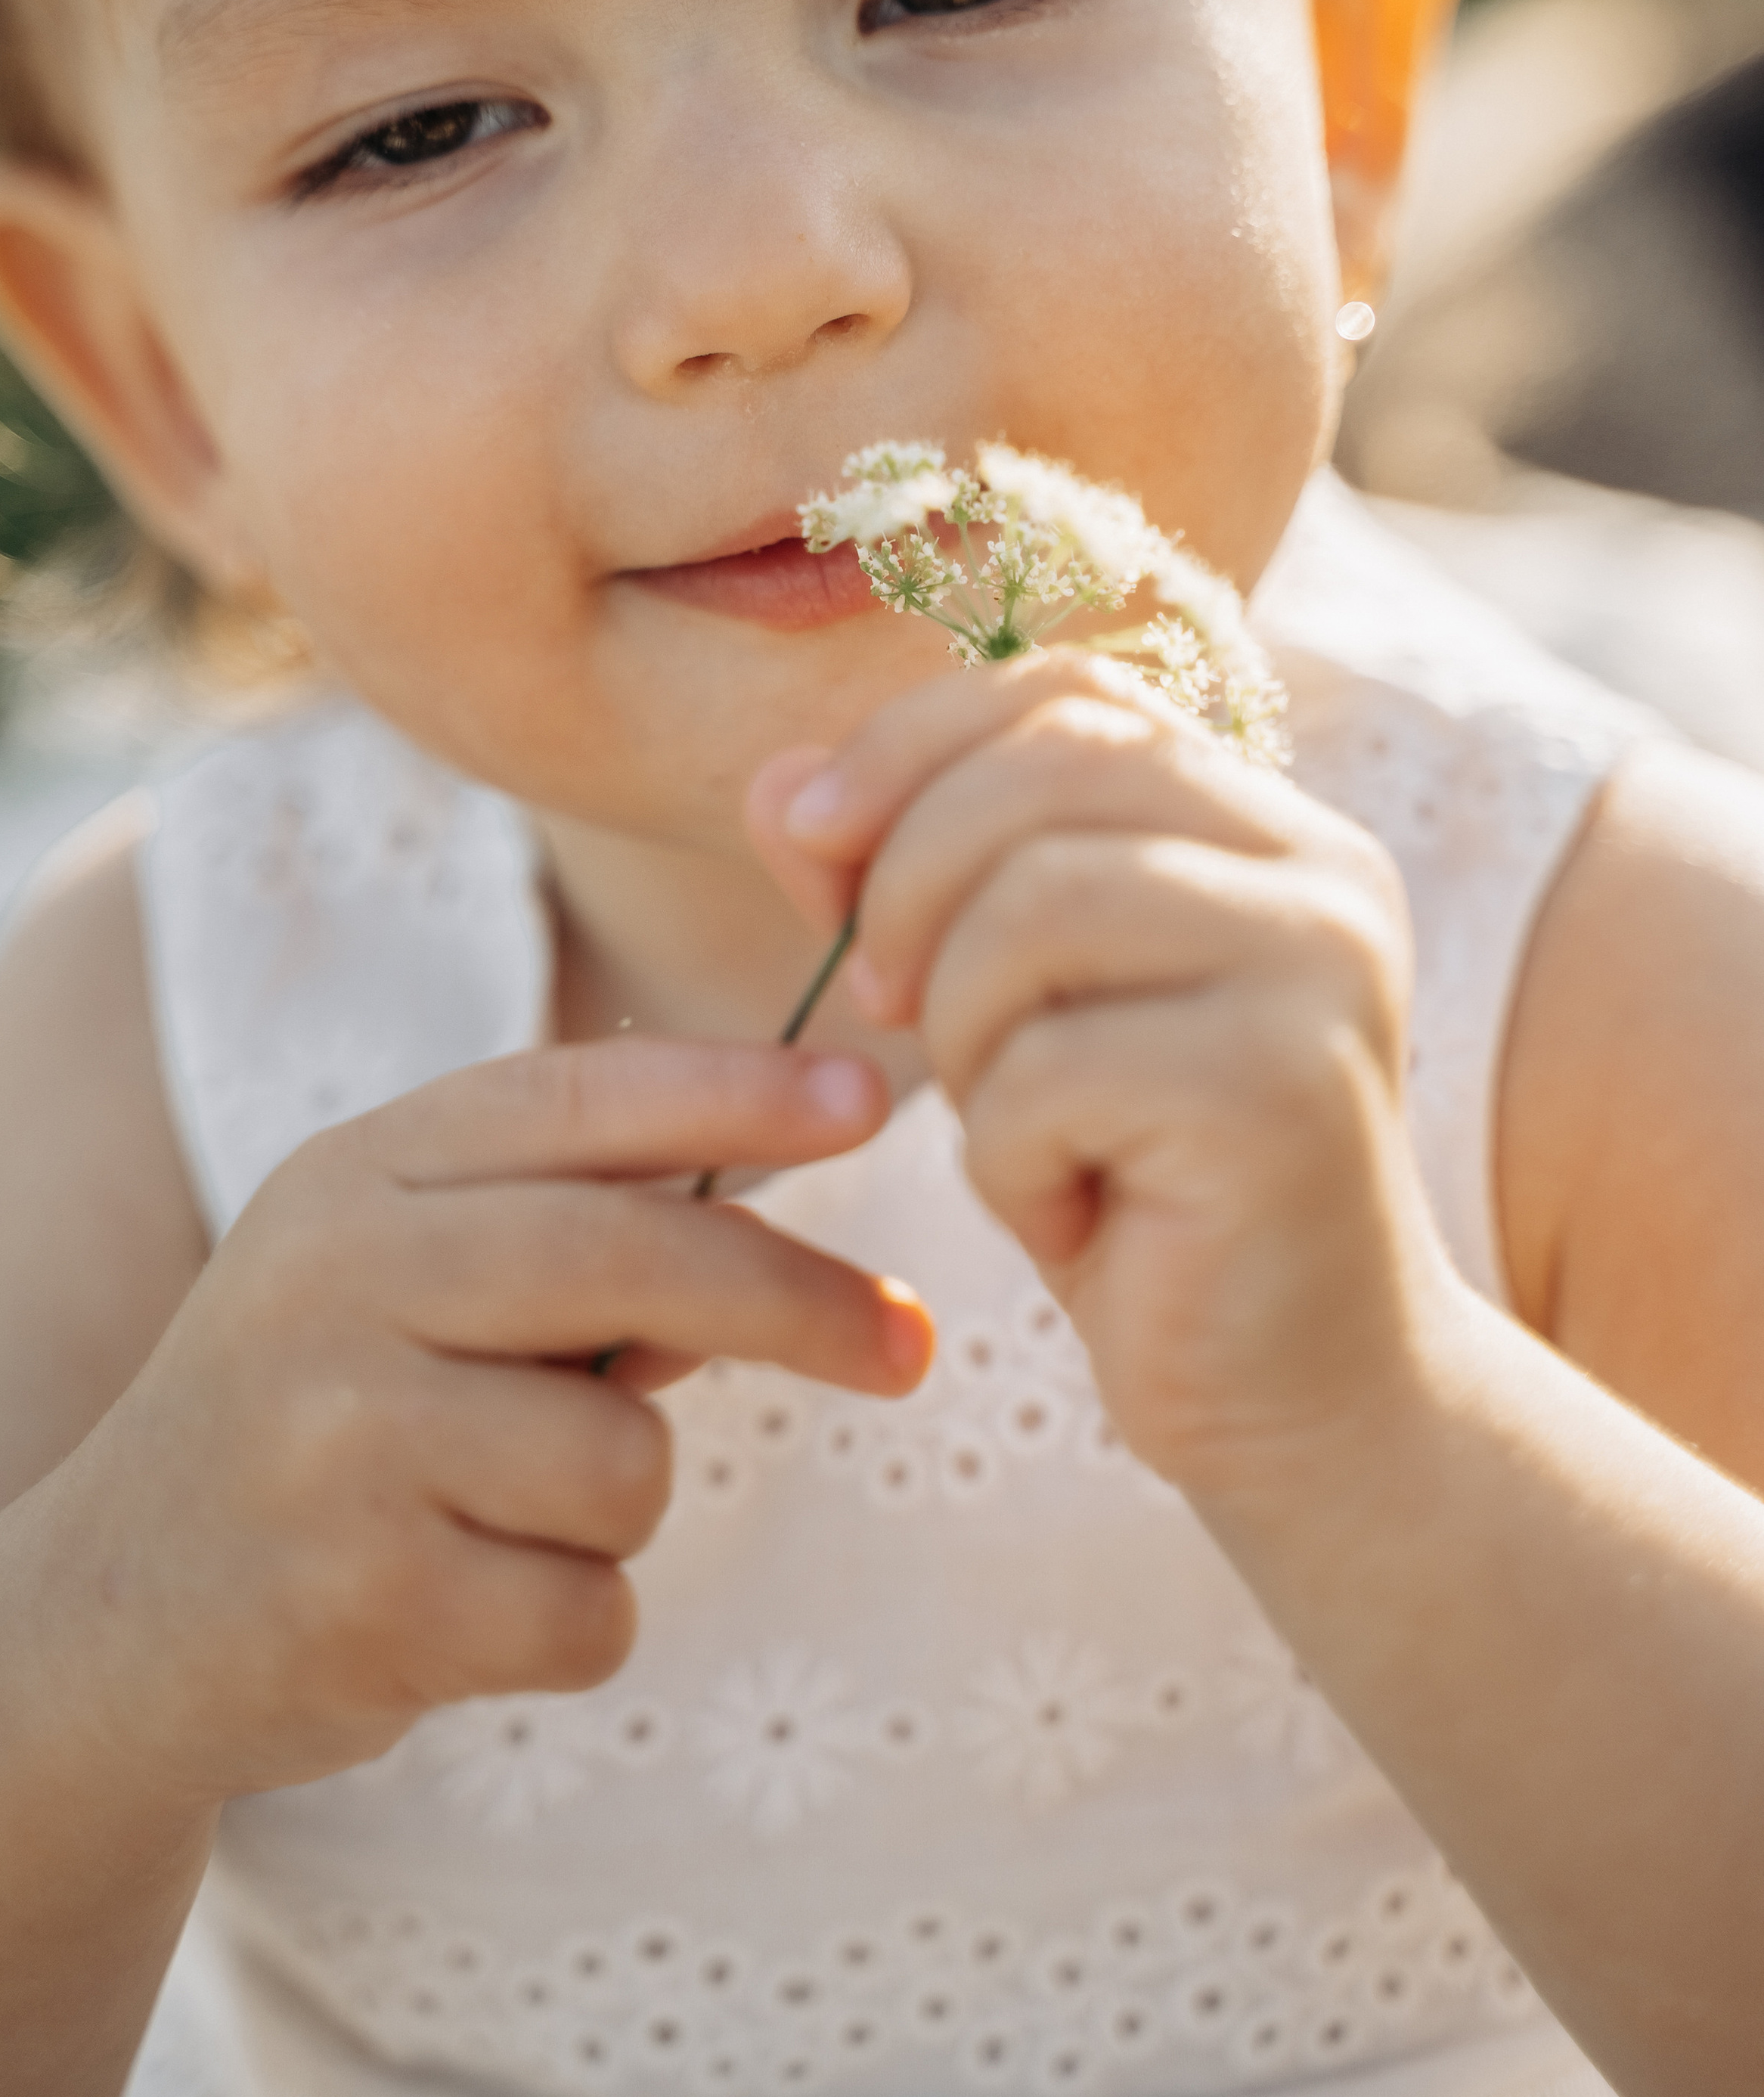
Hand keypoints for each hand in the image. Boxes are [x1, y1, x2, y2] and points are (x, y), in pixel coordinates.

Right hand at [44, 1039, 929, 1799]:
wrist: (107, 1621)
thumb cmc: (316, 1422)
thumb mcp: (394, 1282)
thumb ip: (563, 1241)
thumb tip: (790, 1243)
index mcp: (354, 1175)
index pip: (572, 1097)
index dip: (735, 1087)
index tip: (870, 1099)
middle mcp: (334, 1282)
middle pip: (632, 1258)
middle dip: (798, 1299)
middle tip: (909, 1343)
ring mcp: (338, 1442)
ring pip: (626, 1464)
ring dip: (614, 1513)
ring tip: (497, 1522)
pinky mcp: (361, 1600)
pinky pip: (588, 1611)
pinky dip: (568, 1626)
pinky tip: (459, 1611)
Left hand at [752, 655, 1445, 1502]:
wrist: (1300, 1403)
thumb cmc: (1141, 1193)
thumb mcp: (1003, 1013)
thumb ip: (903, 879)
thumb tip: (775, 783)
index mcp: (1269, 826)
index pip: (1069, 693)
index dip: (912, 744)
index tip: (817, 845)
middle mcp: (1321, 872)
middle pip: (1037, 777)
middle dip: (909, 891)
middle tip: (895, 1014)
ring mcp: (1320, 974)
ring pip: (1029, 911)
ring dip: (963, 1036)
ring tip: (1014, 1125)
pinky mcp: (1285, 1092)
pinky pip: (1050, 1072)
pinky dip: (1013, 1159)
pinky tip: (1074, 1216)